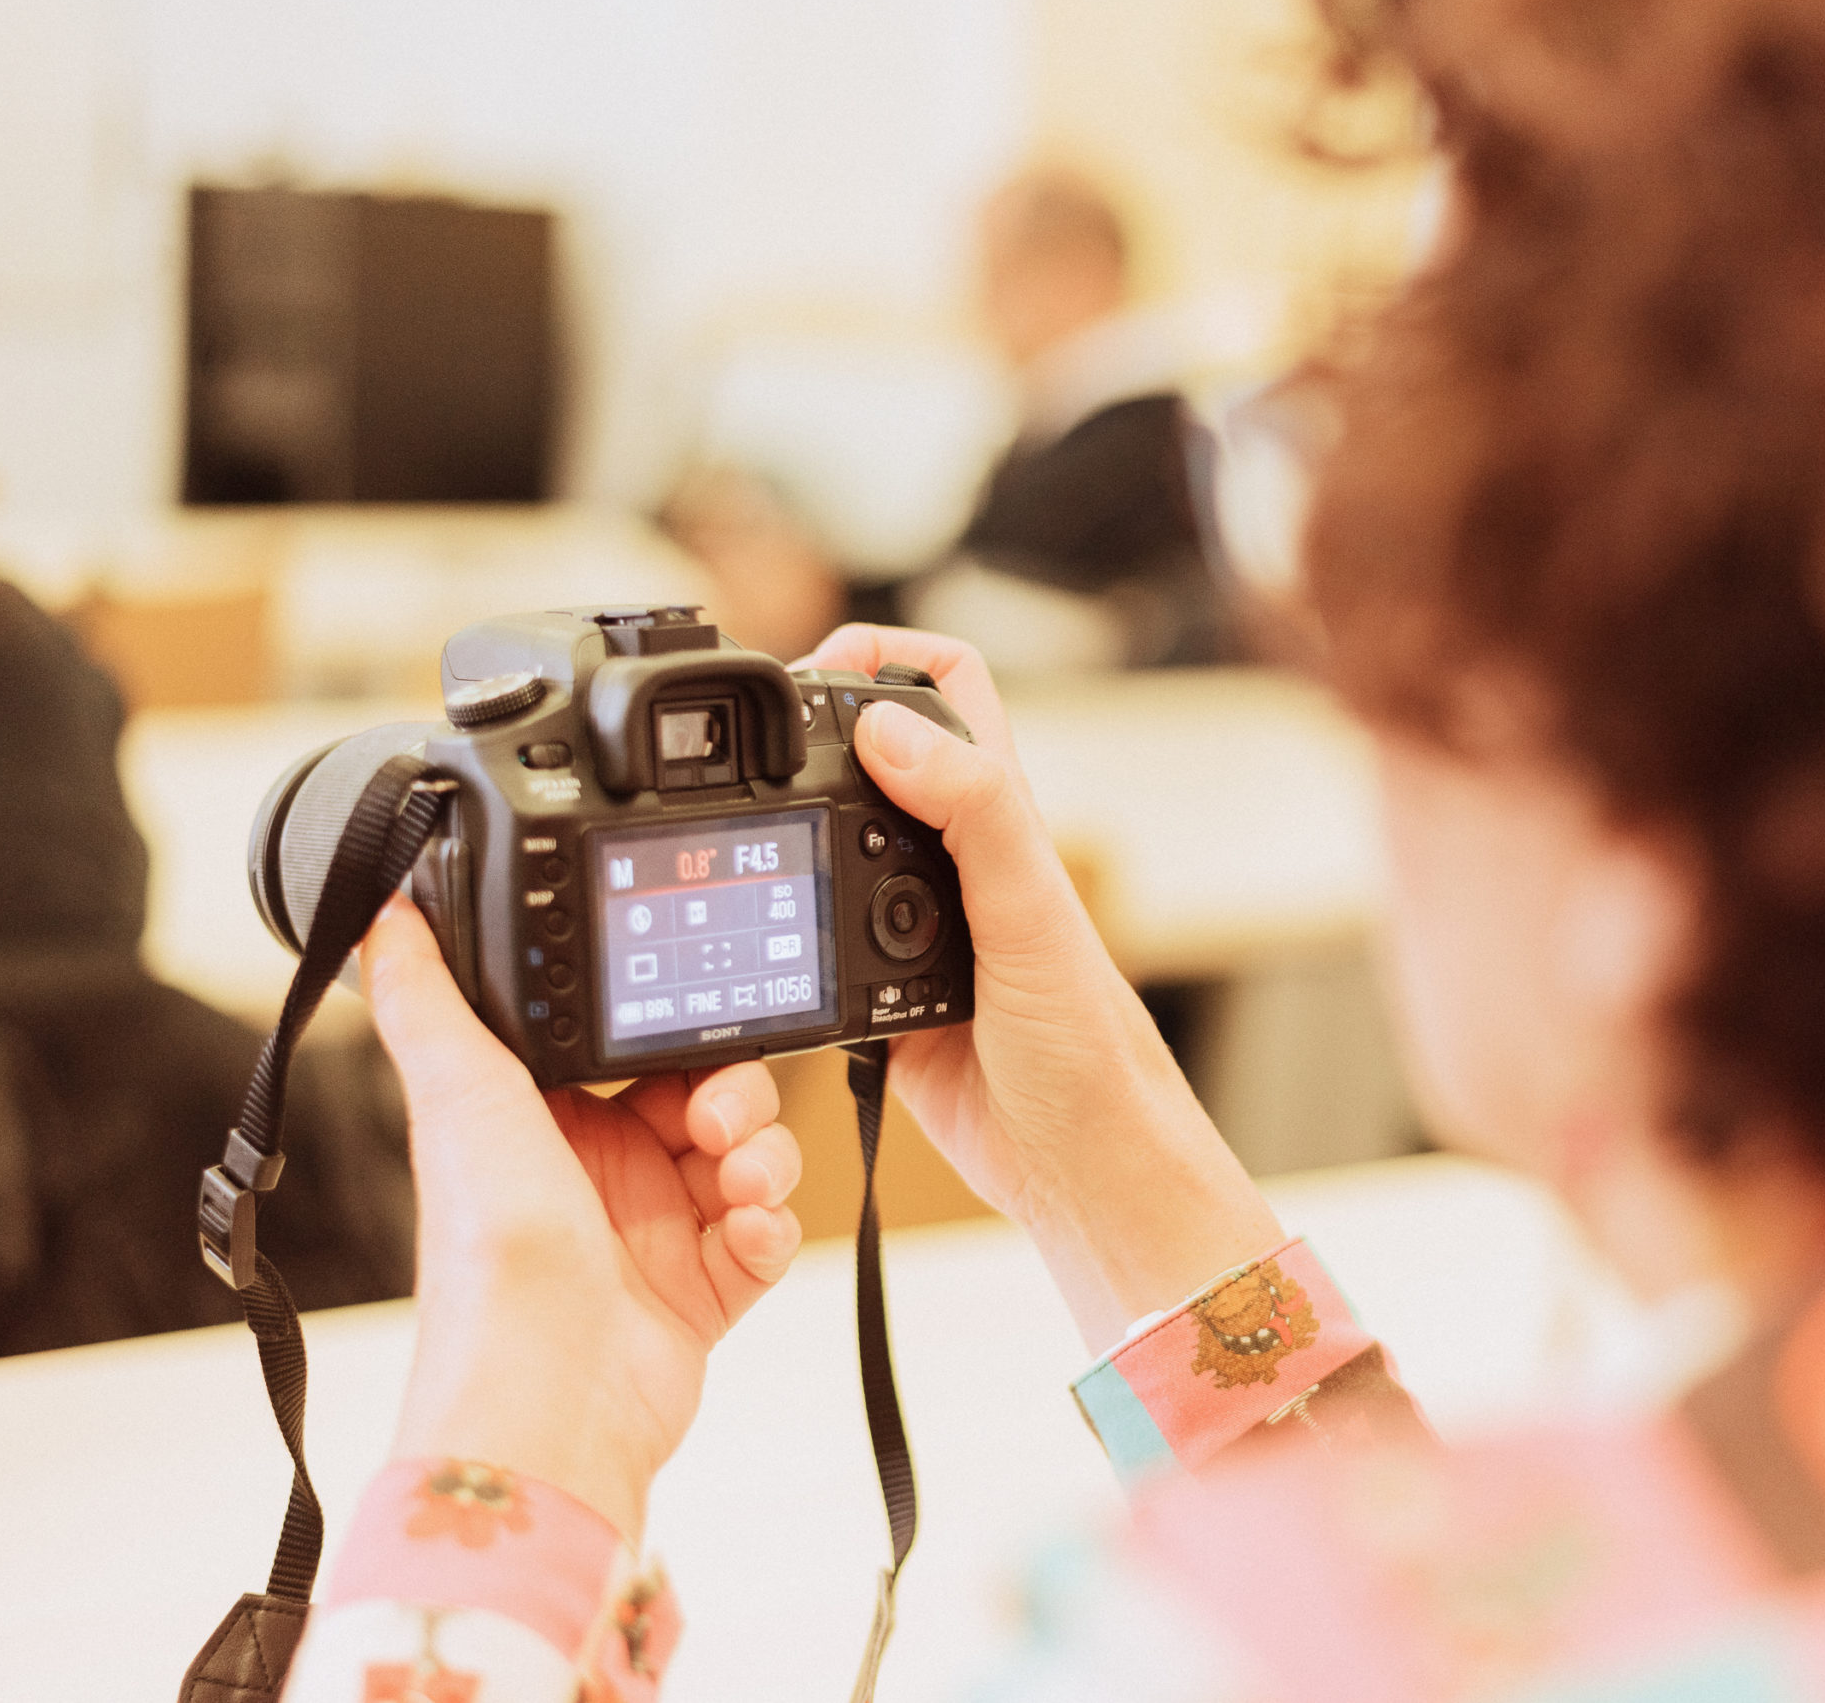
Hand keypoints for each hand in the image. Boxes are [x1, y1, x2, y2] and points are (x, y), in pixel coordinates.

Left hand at [361, 894, 804, 1542]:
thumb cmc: (491, 1262)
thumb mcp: (461, 1102)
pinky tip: (741, 1234)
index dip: (676, 1034)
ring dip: (763, 1158)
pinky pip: (769, 1235)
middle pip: (710, 1097)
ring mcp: (660, 1235)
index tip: (695, 1028)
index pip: (638, 1050)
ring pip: (750, 1159)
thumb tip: (385, 921)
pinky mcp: (707, 1291)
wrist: (548, 1396)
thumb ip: (430, 1004)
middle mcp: (606, 1175)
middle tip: (716, 1120)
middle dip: (735, 1097)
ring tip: (737, 1184)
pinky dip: (770, 1228)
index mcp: (549, 1126)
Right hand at [806, 625, 1282, 1347]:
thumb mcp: (1029, 917)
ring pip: (833, 846)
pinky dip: (782, 935)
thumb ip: (973, 815)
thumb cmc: (1089, 1050)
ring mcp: (915, 929)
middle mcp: (957, 861)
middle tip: (740, 760)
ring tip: (735, 840)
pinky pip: (815, 944)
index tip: (808, 674)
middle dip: (805, 740)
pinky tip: (762, 947)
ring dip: (785, 837)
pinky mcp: (882, 998)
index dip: (881, 654)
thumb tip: (888, 730)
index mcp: (1000, 818)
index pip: (946, 686)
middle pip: (872, 756)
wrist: (1082, 1170)